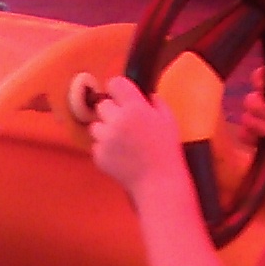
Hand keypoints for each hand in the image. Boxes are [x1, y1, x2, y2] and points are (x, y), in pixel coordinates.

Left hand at [86, 74, 185, 193]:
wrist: (158, 182)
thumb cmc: (165, 151)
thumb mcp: (168, 120)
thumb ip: (155, 102)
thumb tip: (144, 94)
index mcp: (135, 108)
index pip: (115, 83)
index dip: (117, 89)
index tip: (119, 95)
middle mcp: (117, 121)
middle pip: (102, 105)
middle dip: (111, 112)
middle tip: (125, 124)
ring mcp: (106, 139)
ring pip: (95, 126)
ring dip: (105, 130)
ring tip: (123, 142)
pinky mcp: (99, 155)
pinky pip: (96, 145)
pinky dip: (105, 149)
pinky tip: (120, 155)